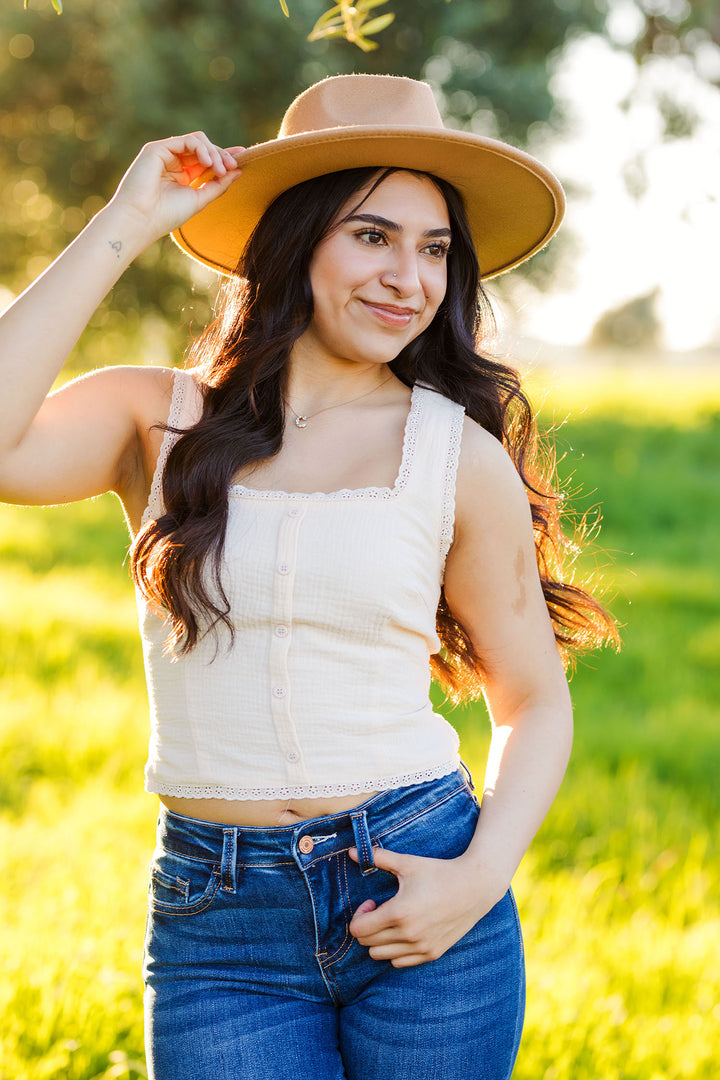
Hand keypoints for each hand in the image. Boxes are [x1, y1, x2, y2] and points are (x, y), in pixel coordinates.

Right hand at [105, 132, 244, 245]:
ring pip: (197, 141)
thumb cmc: (166, 215)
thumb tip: (238, 171)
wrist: (140, 220)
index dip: (224, 157)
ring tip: (221, 169)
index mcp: (182, 175)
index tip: (242, 159)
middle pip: (204, 148)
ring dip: (214, 153)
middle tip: (233, 167)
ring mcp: (165, 153)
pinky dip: (202, 149)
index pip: (206, 160)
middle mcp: (173, 162)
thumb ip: (218, 184)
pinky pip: (187, 140)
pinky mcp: (157, 148)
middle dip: (222, 155)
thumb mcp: (199, 199)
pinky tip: (208, 163)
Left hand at [348, 845, 504, 967]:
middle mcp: (408, 935)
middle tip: (380, 910)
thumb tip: (350, 851)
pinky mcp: (432, 953)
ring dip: (380, 940)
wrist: (475, 886)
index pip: (359, 930)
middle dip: (368, 926)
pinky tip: (406, 931)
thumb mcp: (407, 863)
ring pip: (381, 956)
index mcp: (399, 913)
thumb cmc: (439, 872)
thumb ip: (377, 858)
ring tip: (393, 921)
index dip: (360, 915)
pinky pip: (399, 962)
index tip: (372, 902)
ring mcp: (421, 947)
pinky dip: (396, 950)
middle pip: (367, 944)